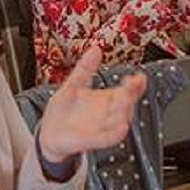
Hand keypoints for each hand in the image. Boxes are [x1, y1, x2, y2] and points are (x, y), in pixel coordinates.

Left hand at [36, 47, 147, 162]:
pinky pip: (106, 139)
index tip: (140, 77)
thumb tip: (96, 48)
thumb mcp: (72, 85)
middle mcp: (108, 115)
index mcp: (106, 100)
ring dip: (124, 112)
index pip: (126, 92)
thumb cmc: (64, 111)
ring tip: (125, 99)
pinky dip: (114, 134)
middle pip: (125, 105)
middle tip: (131, 83)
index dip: (135, 85)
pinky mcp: (91, 141)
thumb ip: (85, 69)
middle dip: (130, 95)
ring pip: (118, 121)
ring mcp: (101, 129)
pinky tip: (121, 128)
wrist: (50, 133)